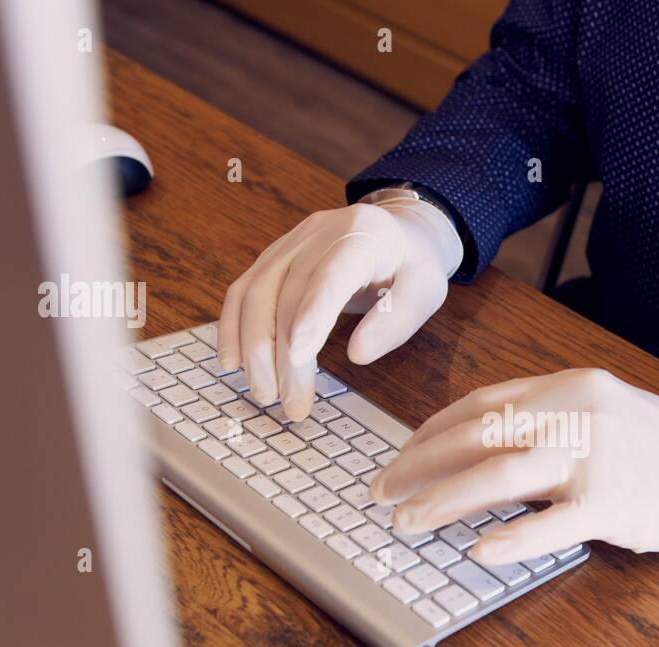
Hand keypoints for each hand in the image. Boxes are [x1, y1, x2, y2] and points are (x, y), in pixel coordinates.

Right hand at [217, 198, 459, 420]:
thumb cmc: (411, 266)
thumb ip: (397, 319)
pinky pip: (242, 291)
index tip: (298, 356)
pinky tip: (232, 363)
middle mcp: (319, 232)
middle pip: (289, 293)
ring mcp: (290, 243)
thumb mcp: (426, 289)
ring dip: (254, 348)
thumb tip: (357, 354)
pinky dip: (233, 328)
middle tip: (291, 404)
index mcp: (364, 234)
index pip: (332, 274)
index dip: (312, 314)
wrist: (397, 230)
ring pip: (256, 293)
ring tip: (265, 393)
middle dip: (284, 354)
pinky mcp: (272, 258)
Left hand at [370, 368, 658, 564]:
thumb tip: (481, 455)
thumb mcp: (605, 416)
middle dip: (419, 465)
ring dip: (443, 500)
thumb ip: (547, 425)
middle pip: (478, 435)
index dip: (429, 433)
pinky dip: (509, 538)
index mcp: (569, 388)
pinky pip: (550, 524)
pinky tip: (477, 552)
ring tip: (406, 522)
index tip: (399, 456)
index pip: (480, 405)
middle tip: (380, 491)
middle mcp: (577, 412)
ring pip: (500, 475)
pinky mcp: (616, 502)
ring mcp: (596, 456)